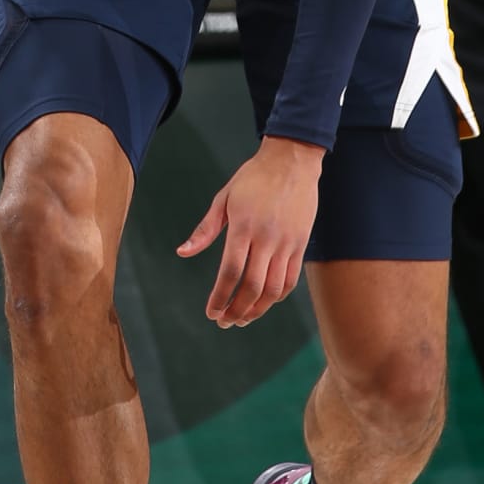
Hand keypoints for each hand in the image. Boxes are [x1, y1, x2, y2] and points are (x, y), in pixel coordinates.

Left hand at [178, 136, 323, 326]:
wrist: (292, 161)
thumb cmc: (253, 179)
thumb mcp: (224, 199)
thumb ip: (205, 230)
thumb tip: (182, 253)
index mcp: (243, 226)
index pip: (231, 272)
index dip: (220, 297)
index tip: (211, 312)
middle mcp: (267, 238)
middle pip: (252, 286)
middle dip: (236, 310)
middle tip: (224, 322)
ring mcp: (287, 242)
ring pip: (273, 289)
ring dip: (257, 310)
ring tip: (242, 319)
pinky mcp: (301, 244)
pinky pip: (290, 280)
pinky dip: (276, 297)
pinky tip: (263, 302)